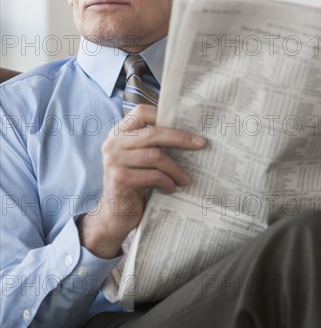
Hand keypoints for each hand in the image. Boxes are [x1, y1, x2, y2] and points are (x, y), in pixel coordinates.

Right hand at [78, 105, 205, 257]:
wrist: (114, 215)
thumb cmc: (133, 183)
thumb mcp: (138, 159)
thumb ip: (151, 144)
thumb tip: (188, 133)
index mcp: (118, 133)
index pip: (140, 112)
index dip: (162, 114)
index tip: (185, 123)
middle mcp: (112, 144)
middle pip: (153, 133)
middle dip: (180, 138)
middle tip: (200, 144)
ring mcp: (114, 161)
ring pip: (156, 156)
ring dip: (176, 168)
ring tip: (185, 179)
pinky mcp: (120, 179)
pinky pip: (153, 175)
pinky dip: (167, 182)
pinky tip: (171, 188)